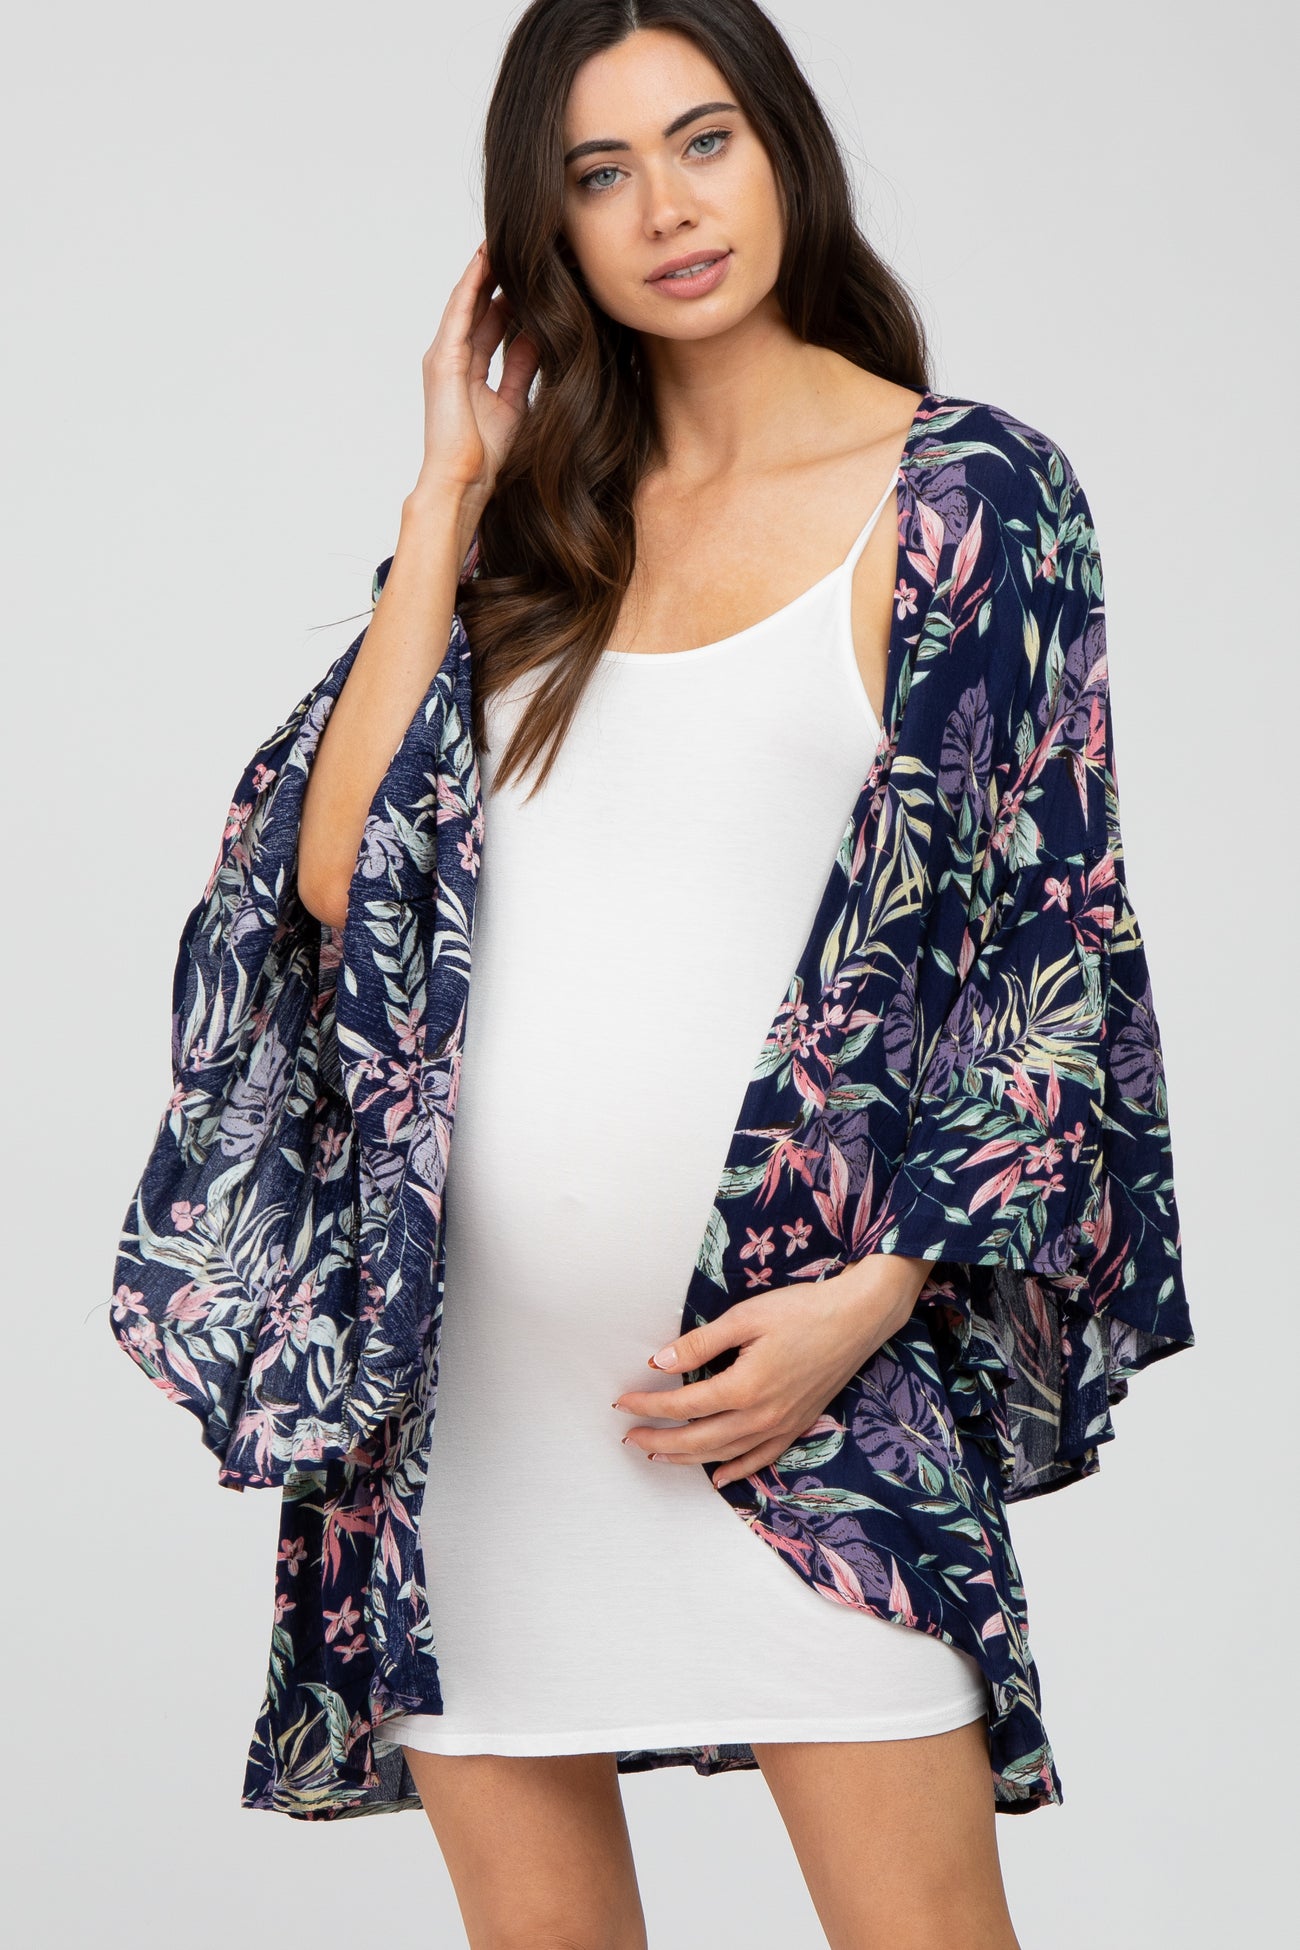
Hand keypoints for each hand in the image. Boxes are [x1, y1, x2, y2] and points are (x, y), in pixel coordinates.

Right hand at [411, 241, 540, 510]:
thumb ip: (523, 368)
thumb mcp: (515, 402)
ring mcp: (444, 357)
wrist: (464, 482)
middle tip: (521, 247)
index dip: (510, 298)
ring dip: (483, 271)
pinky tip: (484, 260)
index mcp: (471, 372)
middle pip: (480, 308)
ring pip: (467, 303)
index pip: (492, 325)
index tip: (533, 276)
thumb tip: (541, 337)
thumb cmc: (487, 457)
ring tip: (501, 240)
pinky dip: (471, 285)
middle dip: (498, 278)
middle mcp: (453, 359)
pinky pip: (459, 313)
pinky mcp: (442, 359)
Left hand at [612, 1255, 934, 1488]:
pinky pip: (762, 1459)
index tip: (623, 1402)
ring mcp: (782, 1425)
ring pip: (725, 1454)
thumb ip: (700, 1344)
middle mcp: (762, 1415)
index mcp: (744, 1387)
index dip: (649, 1406)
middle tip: (630, 1436)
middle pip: (698, 1440)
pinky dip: (736, 1471)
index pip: (683, 1405)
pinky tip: (719, 1477)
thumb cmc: (802, 1310)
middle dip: (660, 1439)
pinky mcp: (798, 1425)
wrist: (858, 1317)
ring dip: (688, 1458)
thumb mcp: (745, 1317)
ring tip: (659, 1453)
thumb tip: (659, 1362)